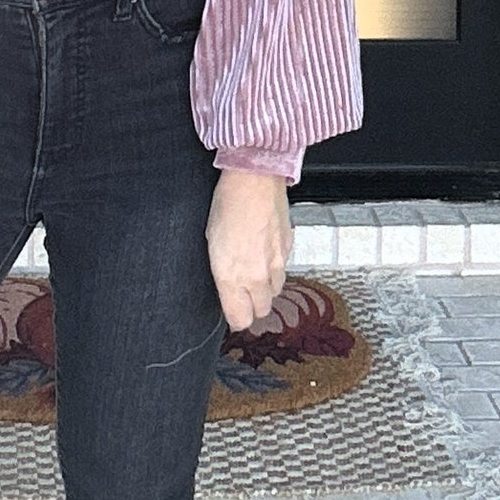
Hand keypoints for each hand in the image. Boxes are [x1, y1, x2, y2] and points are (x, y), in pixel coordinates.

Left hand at [205, 170, 290, 331]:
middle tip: (241, 291)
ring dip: (264, 289)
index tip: (231, 310)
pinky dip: (274, 269)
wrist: (254, 179)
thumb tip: (229, 292)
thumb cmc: (227, 204)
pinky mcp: (288, 251)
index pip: (240, 320)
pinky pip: (282, 272)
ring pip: (274, 294)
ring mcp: (276, 265)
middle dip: (251, 306)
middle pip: (260, 312)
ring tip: (252, 269)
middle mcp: (257, 277)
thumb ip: (222, 275)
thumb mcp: (211, 242)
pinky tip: (263, 251)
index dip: (235, 316)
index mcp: (232, 277)